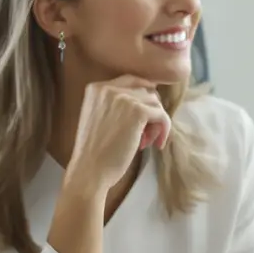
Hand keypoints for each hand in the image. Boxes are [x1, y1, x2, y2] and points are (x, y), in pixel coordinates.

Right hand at [66, 79, 170, 199]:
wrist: (89, 170)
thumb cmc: (95, 151)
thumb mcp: (99, 117)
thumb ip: (116, 104)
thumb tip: (150, 99)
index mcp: (96, 87)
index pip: (131, 81)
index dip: (142, 99)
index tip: (143, 120)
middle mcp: (108, 87)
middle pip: (145, 91)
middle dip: (149, 111)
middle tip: (145, 135)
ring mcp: (124, 97)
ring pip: (155, 102)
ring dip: (156, 122)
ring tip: (146, 141)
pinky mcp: (138, 111)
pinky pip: (162, 115)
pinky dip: (164, 130)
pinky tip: (157, 144)